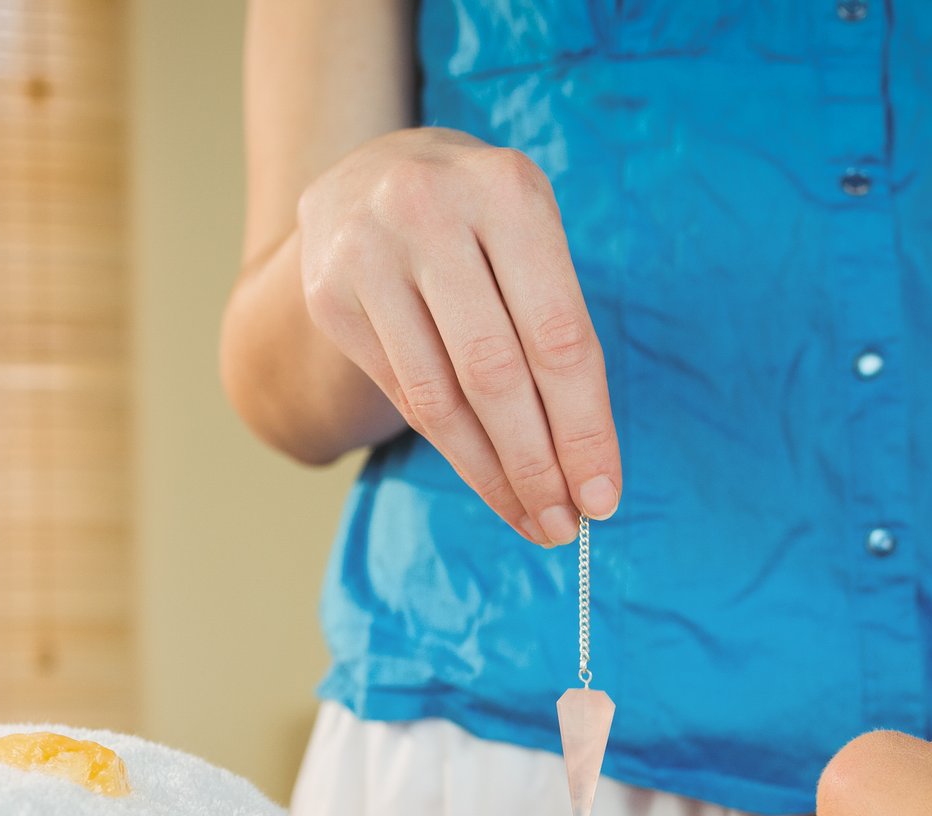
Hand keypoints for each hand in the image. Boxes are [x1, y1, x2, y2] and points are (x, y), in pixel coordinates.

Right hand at [296, 127, 620, 545]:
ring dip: (492, 475)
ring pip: (440, 399)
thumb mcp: (529, 234)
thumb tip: (584, 464)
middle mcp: (428, 212)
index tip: (602, 496)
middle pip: (495, 374)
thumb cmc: (479, 219)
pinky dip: (451, 450)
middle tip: (565, 525)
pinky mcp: (328, 297)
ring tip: (531, 519)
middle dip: (536, 465)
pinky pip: (403, 396)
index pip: (556, 336)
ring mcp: (367, 254)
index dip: (583, 428)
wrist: (367, 174)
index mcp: (505, 191)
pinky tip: (486, 481)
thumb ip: (558, 327)